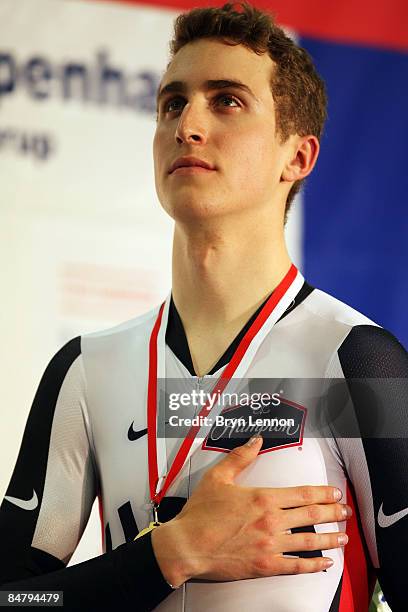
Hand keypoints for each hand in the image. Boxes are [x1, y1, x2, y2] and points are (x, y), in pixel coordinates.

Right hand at [151, 435, 350, 586]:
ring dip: (330, 537)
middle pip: (312, 515)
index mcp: (262, 498)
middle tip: (344, 511)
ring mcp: (270, 545)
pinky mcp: (265, 566)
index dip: (323, 493)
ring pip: (309, 540)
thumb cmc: (199, 515)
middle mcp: (271, 521)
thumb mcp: (217, 477)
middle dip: (333, 512)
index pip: (303, 494)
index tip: (334, 493)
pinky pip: (296, 566)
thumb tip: (255, 441)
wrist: (186, 546)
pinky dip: (314, 565)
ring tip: (342, 536)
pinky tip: (325, 563)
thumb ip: (240, 457)